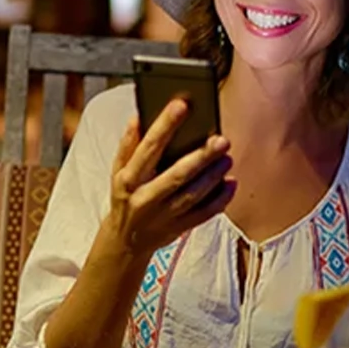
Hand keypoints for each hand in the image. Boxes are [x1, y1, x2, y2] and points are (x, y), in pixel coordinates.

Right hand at [105, 100, 234, 258]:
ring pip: (192, 195)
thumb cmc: (125, 197)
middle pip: (176, 175)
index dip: (165, 125)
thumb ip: (128, 144)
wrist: (125, 242)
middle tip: (220, 140)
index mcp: (128, 179)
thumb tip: (139, 117)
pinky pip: (202, 215)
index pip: (148, 147)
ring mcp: (163, 216)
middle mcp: (145, 198)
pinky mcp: (178, 228)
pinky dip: (219, 200)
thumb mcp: (118, 170)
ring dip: (213, 176)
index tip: (182, 105)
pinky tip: (230, 184)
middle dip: (200, 157)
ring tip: (226, 158)